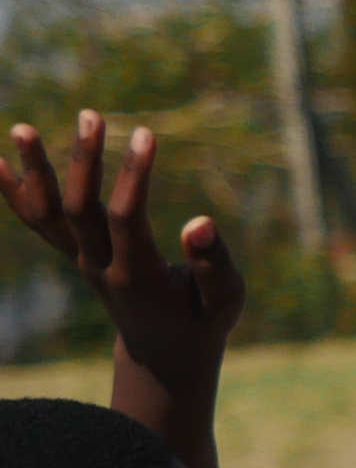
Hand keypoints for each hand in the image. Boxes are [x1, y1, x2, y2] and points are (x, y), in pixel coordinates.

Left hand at [5, 113, 246, 392]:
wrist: (163, 353)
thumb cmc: (202, 321)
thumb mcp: (223, 301)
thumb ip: (214, 264)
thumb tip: (200, 221)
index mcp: (138, 277)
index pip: (125, 219)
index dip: (133, 177)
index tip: (146, 133)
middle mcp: (100, 267)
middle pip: (78, 210)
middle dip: (83, 161)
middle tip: (90, 115)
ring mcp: (81, 261)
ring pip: (48, 214)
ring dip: (34, 171)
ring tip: (21, 128)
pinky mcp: (74, 254)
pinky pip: (38, 222)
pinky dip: (13, 193)